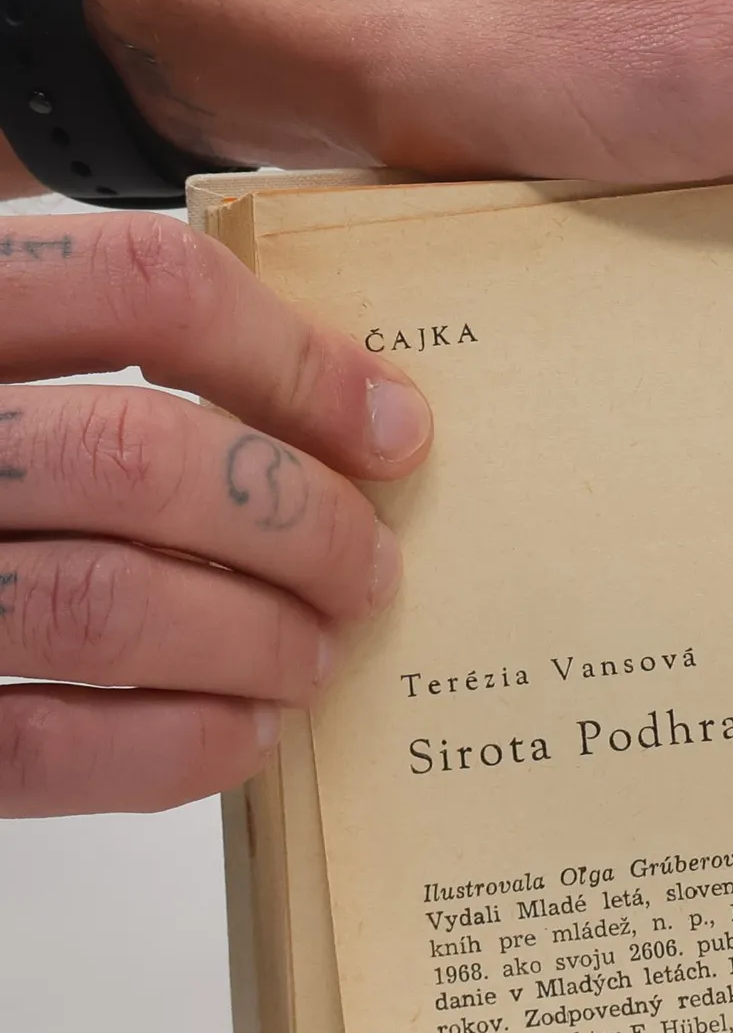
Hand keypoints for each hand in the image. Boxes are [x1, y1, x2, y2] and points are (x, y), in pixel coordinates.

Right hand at [0, 215, 431, 814]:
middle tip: (368, 569)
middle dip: (298, 524)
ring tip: (315, 654)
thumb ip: (114, 348)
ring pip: (109, 603)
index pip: (144, 287)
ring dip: (254, 638)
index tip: (394, 431)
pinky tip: (246, 732)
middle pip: (141, 456)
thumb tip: (354, 414)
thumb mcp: (11, 361)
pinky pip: (46, 744)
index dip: (298, 363)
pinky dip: (179, 743)